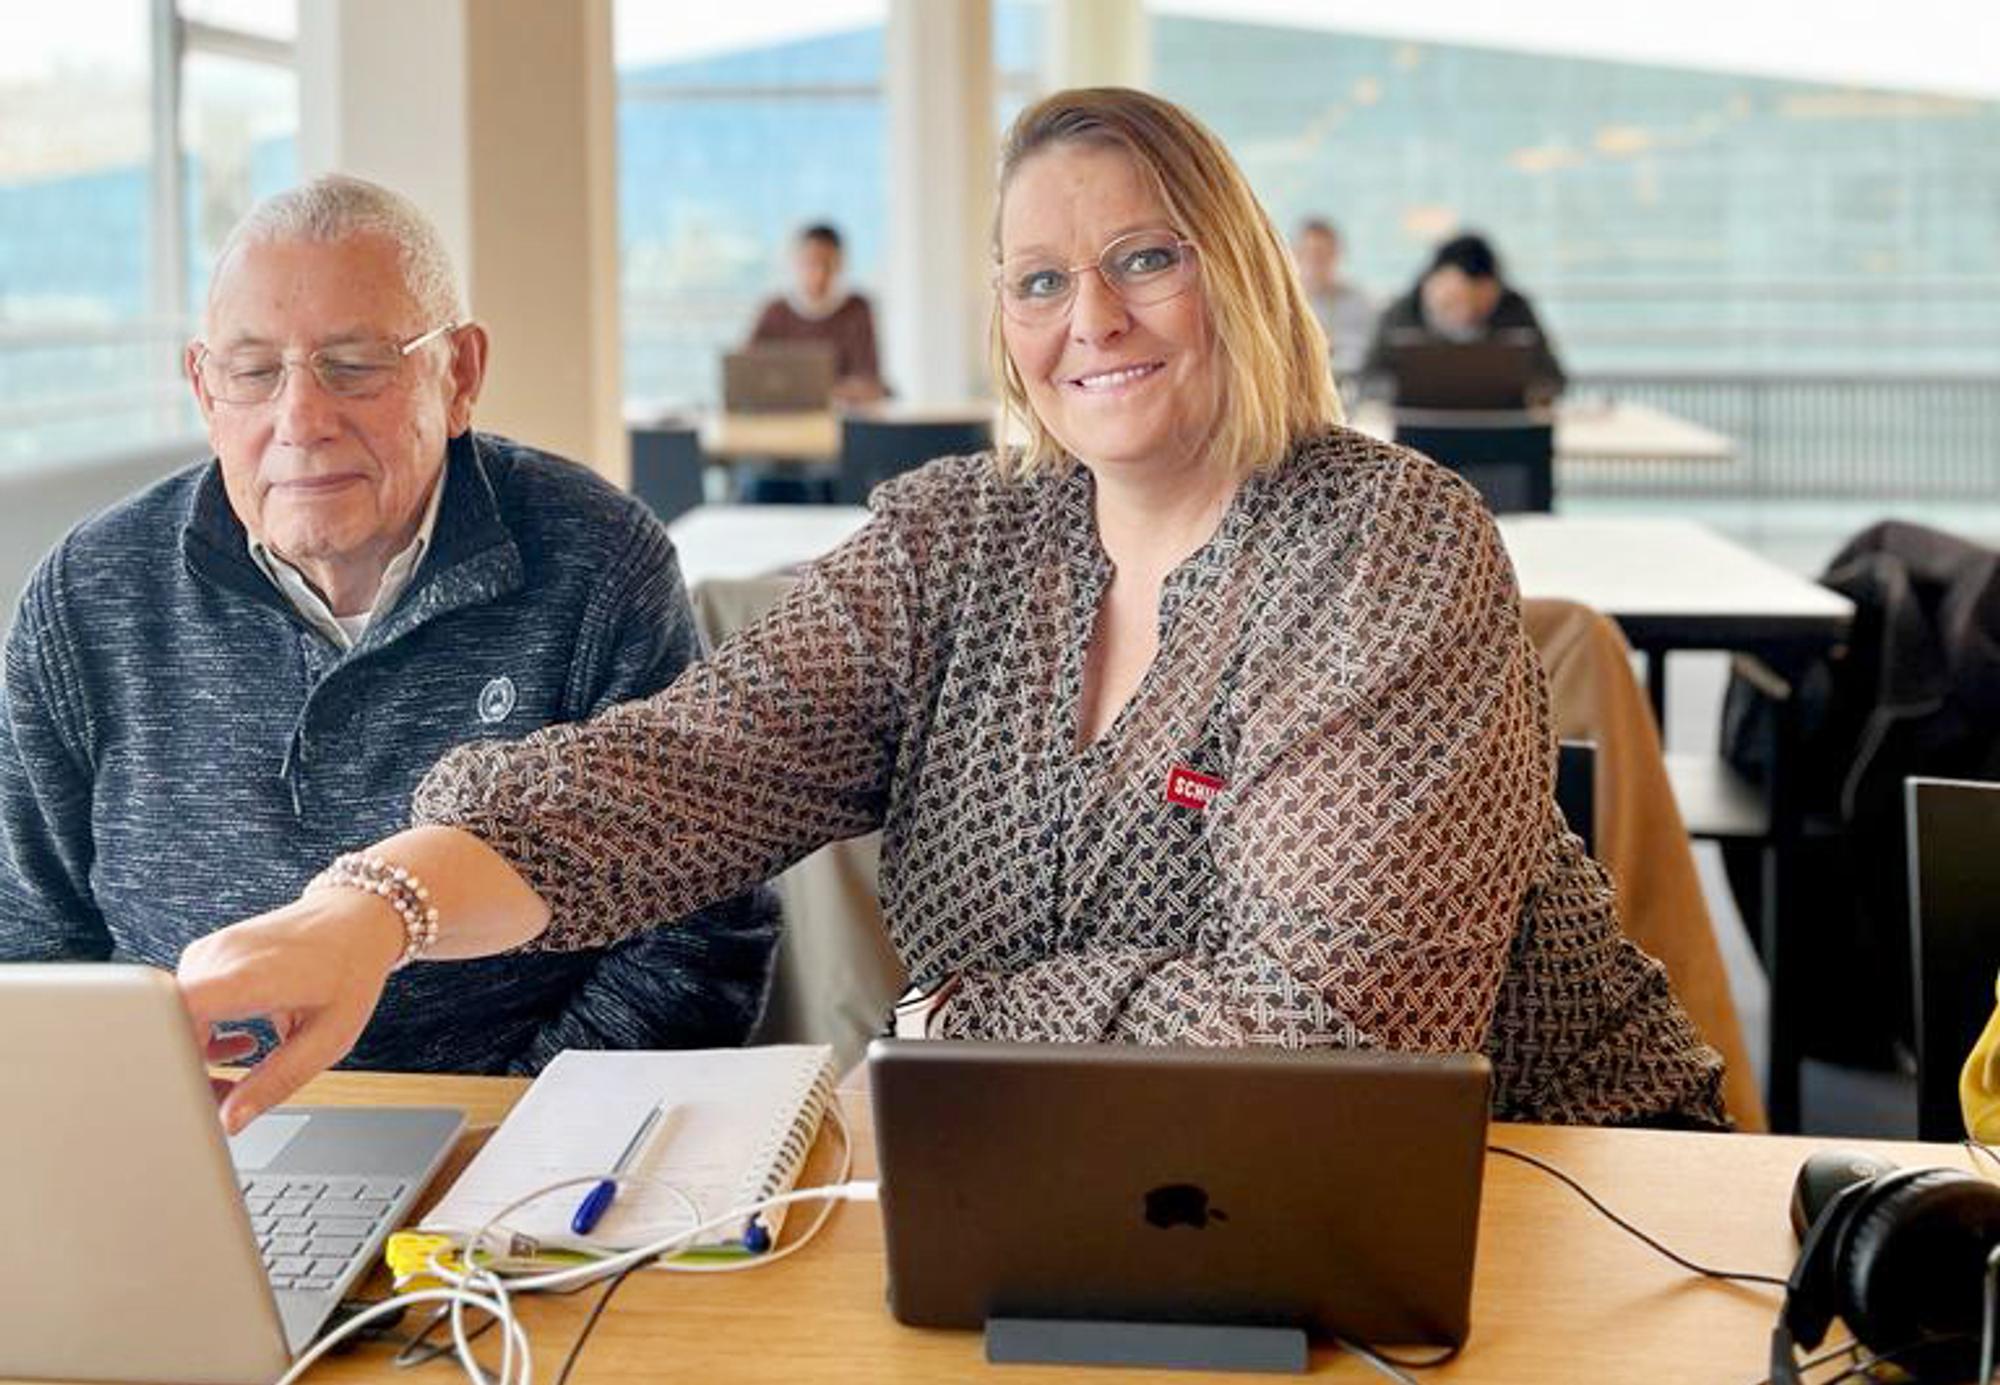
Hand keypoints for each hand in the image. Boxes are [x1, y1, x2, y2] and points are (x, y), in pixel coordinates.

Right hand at [177, 888, 406, 1132]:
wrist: (359, 917)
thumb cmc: (351, 969)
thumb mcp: (326, 1038)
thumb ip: (275, 1082)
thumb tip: (231, 1121)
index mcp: (244, 976)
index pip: (169, 1019)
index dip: (172, 1065)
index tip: (197, 1096)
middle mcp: (216, 957)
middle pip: (167, 1028)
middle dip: (190, 1074)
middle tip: (228, 1099)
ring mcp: (210, 951)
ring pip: (174, 1018)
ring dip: (198, 1055)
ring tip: (242, 1071)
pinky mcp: (210, 954)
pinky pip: (187, 1002)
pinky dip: (204, 1033)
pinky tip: (241, 1042)